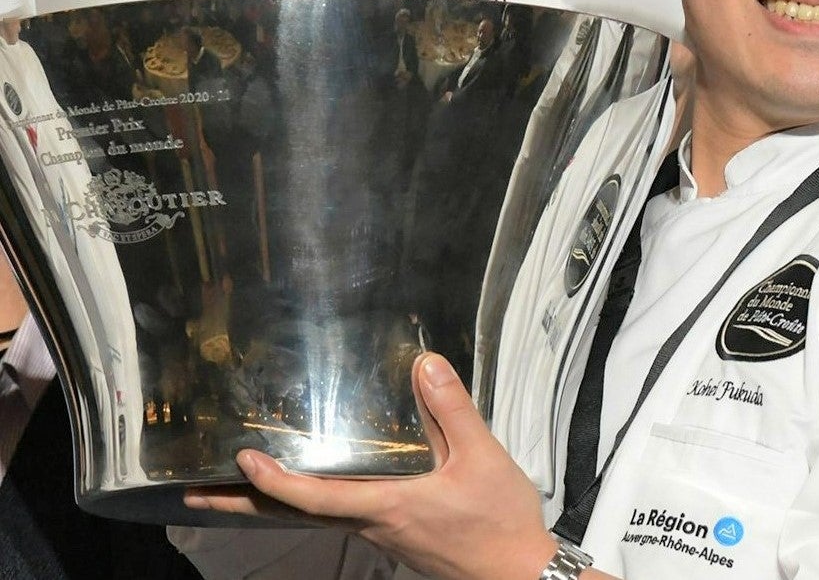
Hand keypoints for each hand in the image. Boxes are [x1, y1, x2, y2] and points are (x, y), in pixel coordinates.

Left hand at [184, 353, 557, 579]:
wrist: (520, 575)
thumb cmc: (498, 520)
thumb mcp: (481, 457)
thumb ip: (451, 409)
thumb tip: (423, 363)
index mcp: (387, 507)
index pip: (316, 498)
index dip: (276, 481)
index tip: (241, 459)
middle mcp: (374, 523)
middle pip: (298, 514)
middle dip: (246, 503)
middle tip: (196, 492)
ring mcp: (383, 533)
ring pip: (316, 516)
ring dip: (274, 500)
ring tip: (242, 482)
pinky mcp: (398, 534)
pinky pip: (340, 515)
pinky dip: (309, 500)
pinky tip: (317, 482)